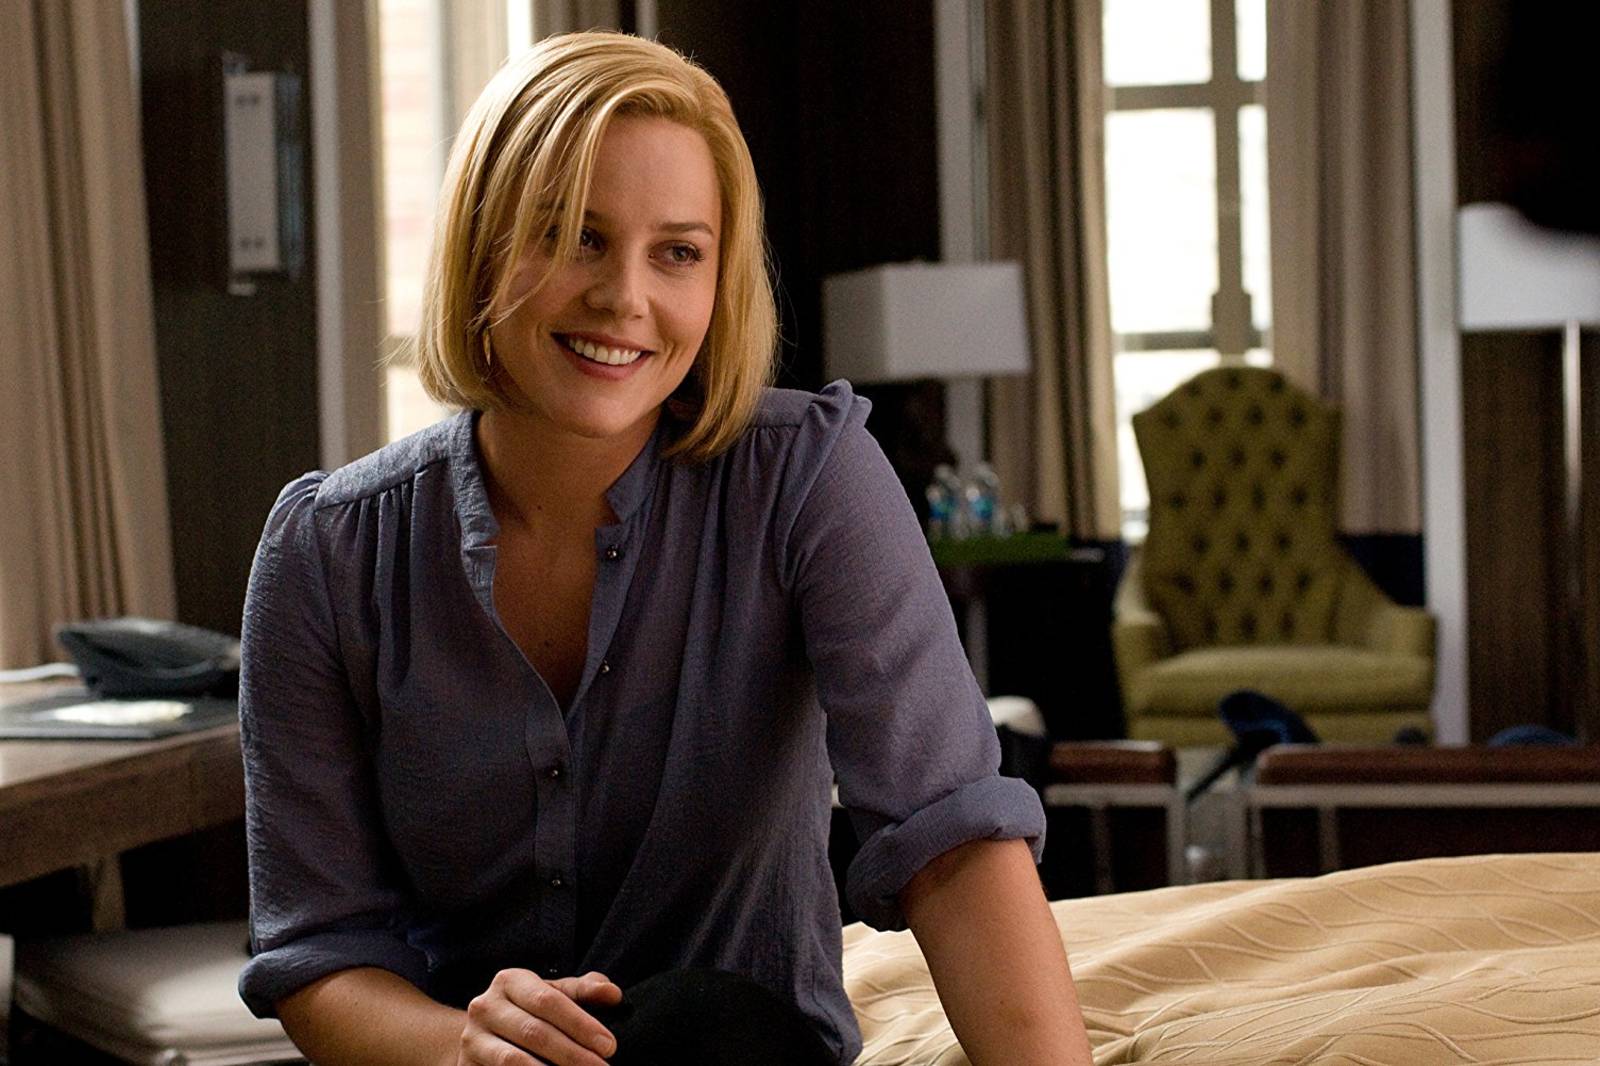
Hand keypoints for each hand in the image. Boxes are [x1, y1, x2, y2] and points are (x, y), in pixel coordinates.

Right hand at [457, 969, 622, 1064]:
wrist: (482, 1039)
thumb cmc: (529, 1013)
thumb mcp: (553, 995)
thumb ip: (584, 991)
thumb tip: (613, 994)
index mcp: (509, 981)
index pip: (549, 1000)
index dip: (581, 1024)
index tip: (610, 1046)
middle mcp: (485, 1007)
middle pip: (535, 1033)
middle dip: (573, 1055)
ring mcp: (471, 1040)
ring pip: (514, 1061)